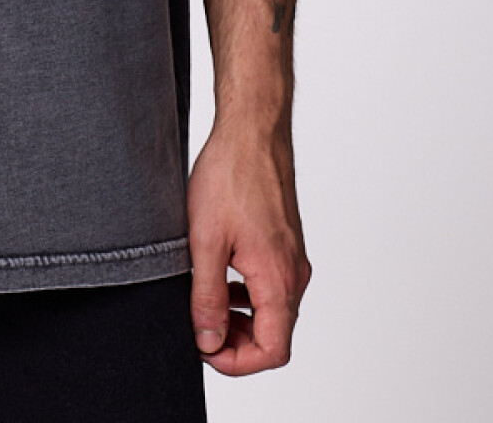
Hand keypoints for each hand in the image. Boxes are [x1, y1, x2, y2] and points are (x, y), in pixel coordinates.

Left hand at [185, 119, 310, 375]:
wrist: (252, 130)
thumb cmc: (230, 176)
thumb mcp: (205, 241)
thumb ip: (207, 298)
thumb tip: (207, 342)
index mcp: (278, 280)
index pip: (273, 351)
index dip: (237, 362)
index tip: (204, 348)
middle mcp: (294, 274)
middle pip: (274, 335)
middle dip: (235, 342)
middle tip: (198, 327)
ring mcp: (293, 258)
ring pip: (273, 311)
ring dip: (240, 319)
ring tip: (204, 304)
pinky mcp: (285, 244)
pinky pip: (272, 286)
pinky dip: (247, 295)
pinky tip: (220, 278)